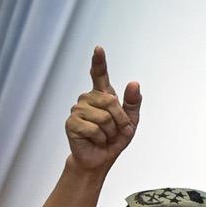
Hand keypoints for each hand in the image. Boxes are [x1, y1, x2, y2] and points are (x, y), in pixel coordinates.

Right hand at [65, 46, 141, 170]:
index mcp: (102, 96)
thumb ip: (133, 103)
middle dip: (120, 120)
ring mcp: (78, 110)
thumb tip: (134, 83)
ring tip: (105, 137)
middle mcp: (88, 99)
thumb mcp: (130, 122)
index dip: (99, 62)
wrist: (100, 158)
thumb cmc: (115, 139)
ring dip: (110, 132)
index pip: (99, 75)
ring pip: (104, 117)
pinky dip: (101, 139)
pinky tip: (96, 141)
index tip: (98, 48)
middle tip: (118, 131)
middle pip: (110, 102)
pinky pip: (94, 129)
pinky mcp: (71, 123)